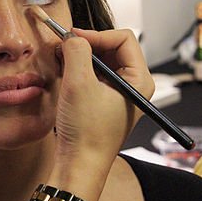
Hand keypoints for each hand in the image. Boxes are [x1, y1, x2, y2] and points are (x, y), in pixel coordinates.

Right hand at [51, 28, 151, 192]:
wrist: (80, 166)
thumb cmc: (86, 132)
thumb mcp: (79, 83)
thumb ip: (77, 51)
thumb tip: (71, 36)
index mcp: (140, 80)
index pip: (123, 39)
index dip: (96, 34)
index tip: (72, 39)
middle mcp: (134, 85)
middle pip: (112, 48)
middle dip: (87, 45)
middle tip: (63, 48)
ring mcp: (120, 94)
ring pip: (101, 61)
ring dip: (80, 58)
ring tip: (62, 63)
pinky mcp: (105, 102)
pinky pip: (94, 76)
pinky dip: (78, 71)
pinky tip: (64, 77)